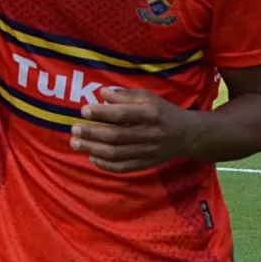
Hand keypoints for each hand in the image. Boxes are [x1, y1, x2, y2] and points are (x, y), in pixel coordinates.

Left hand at [69, 88, 191, 172]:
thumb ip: (124, 95)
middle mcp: (149, 134)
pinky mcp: (146, 164)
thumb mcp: (147, 97)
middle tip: (74, 129)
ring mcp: (148, 152)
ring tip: (76, 143)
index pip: (122, 114)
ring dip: (93, 149)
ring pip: (116, 154)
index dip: (101, 113)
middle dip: (92, 133)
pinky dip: (105, 165)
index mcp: (150, 114)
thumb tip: (101, 93)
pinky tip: (92, 157)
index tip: (83, 111)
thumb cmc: (162, 112)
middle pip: (116, 136)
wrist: (186, 135)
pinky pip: (123, 168)